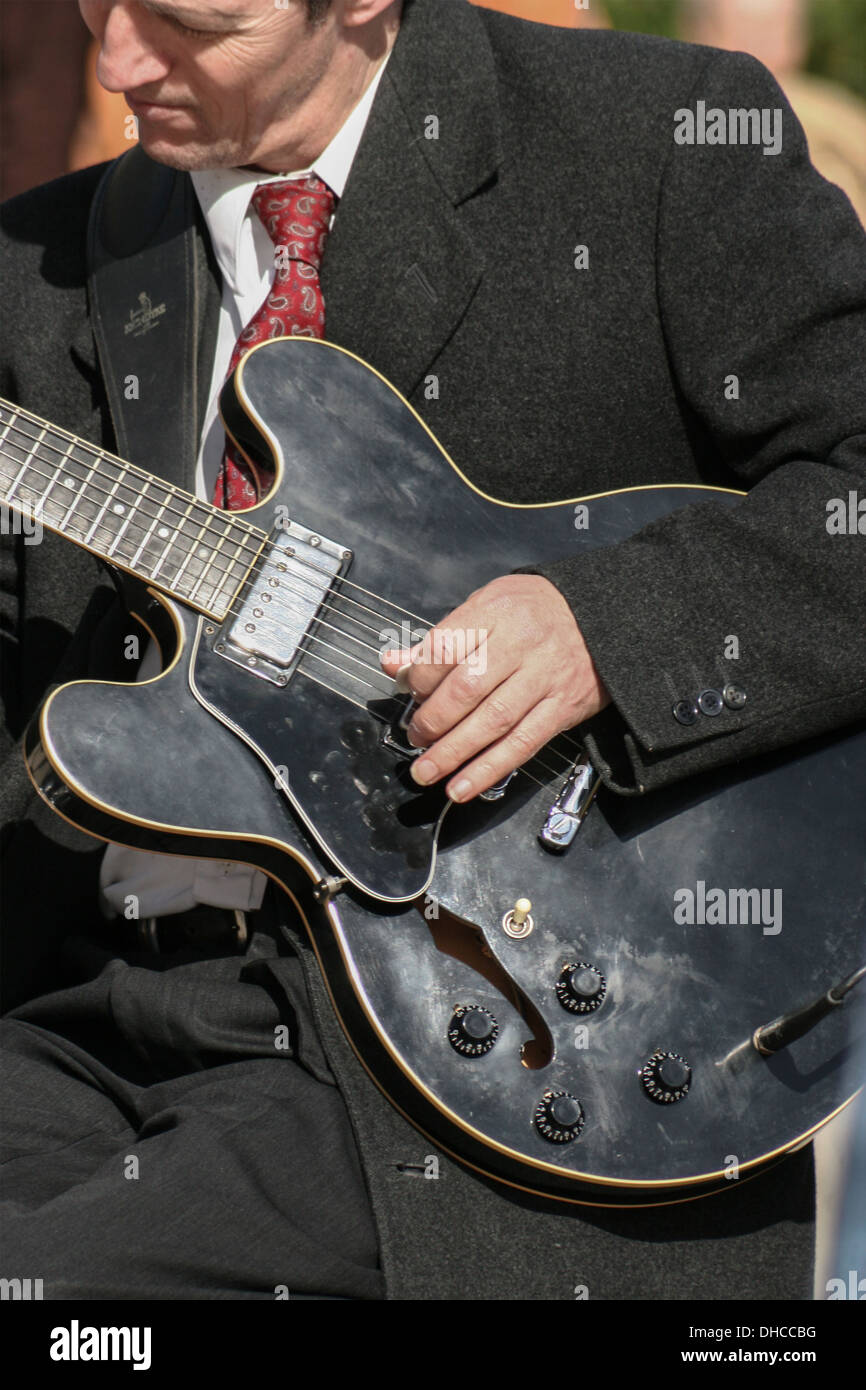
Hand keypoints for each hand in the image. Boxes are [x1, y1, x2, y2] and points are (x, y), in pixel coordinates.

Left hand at [380, 574, 609, 802]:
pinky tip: (463, 787)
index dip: (419, 677)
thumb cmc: (539, 611)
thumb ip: (443, 638)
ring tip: (426, 771)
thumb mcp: (489, 605)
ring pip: (492, 722)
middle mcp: (522, 644)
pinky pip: (522, 745)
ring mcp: (545, 679)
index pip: (446, 647)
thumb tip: (395, 664)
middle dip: (432, 720)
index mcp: (497, 612)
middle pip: (466, 689)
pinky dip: (489, 770)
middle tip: (415, 735)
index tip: (407, 691)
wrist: (606, 617)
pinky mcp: (562, 708)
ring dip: (453, 753)